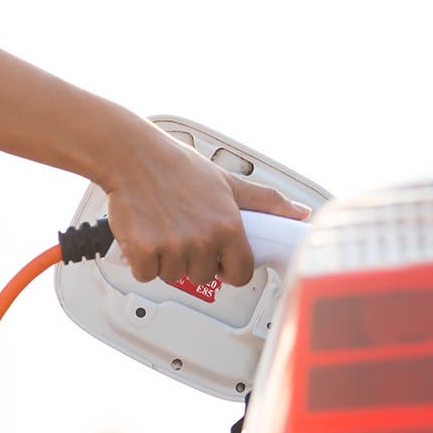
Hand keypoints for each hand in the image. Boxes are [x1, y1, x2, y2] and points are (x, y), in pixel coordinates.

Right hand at [99, 125, 311, 289]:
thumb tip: (299, 213)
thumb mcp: (228, 182)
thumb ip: (266, 202)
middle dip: (192, 259)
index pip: (240, 273)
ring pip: (173, 275)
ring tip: (163, 227)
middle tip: (183, 230)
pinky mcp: (143, 251)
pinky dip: (141, 260)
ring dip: (166, 259)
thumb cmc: (176, 166)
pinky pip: (146, 274)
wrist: (133, 155)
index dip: (228, 267)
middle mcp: (203, 239)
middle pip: (204, 276)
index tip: (218, 257)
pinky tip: (144, 234)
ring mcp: (173, 247)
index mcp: (228, 226)